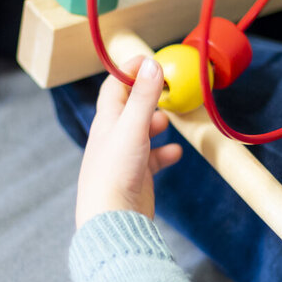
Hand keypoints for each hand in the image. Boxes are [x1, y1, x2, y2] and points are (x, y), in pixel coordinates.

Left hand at [76, 56, 183, 227]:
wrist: (112, 220)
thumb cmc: (115, 173)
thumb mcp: (132, 128)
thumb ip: (143, 97)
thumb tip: (151, 64)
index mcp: (106, 121)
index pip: (115, 86)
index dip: (131, 70)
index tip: (152, 61)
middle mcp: (114, 136)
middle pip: (131, 107)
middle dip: (149, 97)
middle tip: (169, 90)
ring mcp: (125, 156)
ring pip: (144, 132)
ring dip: (158, 123)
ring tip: (171, 121)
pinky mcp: (138, 175)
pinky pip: (154, 158)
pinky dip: (166, 152)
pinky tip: (176, 152)